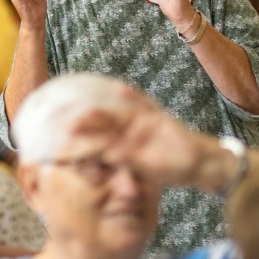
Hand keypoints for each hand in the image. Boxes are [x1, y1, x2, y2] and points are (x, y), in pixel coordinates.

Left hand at [69, 88, 209, 187]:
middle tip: (67, 125)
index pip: (99, 141)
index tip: (62, 140)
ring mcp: (141, 123)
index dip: (83, 140)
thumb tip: (106, 157)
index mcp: (123, 145)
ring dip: (102, 114)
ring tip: (86, 110)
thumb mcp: (143, 169)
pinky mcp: (157, 118)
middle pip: (103, 126)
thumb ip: (126, 161)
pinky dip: (132, 96)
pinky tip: (120, 88)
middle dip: (86, 125)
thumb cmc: (169, 168)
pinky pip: (143, 104)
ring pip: (117, 116)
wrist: (197, 164)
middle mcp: (129, 132)